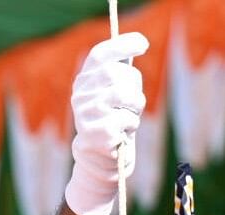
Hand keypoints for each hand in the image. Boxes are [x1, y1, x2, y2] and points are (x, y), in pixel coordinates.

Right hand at [64, 33, 148, 214]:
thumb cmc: (113, 124)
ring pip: (125, 95)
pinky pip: (128, 119)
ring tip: (130, 116)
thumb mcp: (114, 98)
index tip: (143, 42)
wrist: (101, 161)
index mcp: (83, 83)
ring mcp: (87, 114)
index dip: (121, 46)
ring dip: (136, 106)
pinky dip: (132, 125)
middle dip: (134, 85)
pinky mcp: (99, 133)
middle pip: (116, 74)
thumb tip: (136, 46)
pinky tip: (123, 133)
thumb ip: (120, 76)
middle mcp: (81, 96)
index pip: (100, 55)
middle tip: (134, 101)